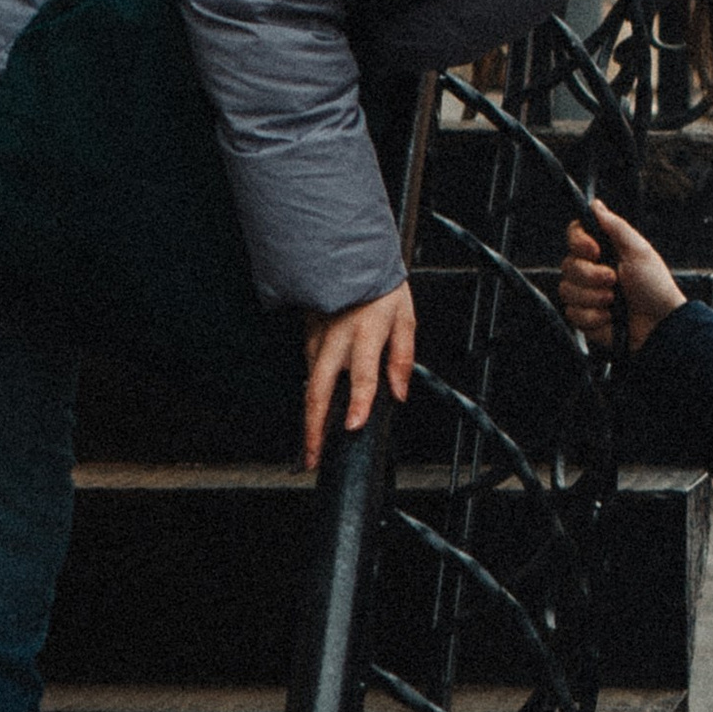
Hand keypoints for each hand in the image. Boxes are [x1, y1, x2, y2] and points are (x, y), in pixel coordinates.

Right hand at [302, 281, 416, 471]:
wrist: (348, 254)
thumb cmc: (379, 284)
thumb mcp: (404, 316)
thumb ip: (402, 358)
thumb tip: (400, 394)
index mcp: (365, 333)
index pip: (362, 375)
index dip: (358, 403)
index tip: (353, 427)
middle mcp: (337, 339)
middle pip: (319, 390)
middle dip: (314, 428)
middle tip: (313, 457)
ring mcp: (318, 338)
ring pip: (309, 383)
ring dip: (309, 416)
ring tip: (311, 445)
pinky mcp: (308, 335)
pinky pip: (308, 369)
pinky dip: (309, 393)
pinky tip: (313, 410)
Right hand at [558, 200, 687, 354]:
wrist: (660, 325)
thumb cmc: (654, 286)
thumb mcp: (638, 251)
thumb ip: (615, 226)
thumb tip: (595, 204)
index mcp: (603, 251)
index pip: (574, 235)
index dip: (578, 242)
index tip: (594, 251)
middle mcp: (590, 270)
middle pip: (567, 265)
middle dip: (591, 276)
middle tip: (615, 281)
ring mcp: (585, 294)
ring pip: (566, 290)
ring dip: (594, 297)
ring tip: (615, 302)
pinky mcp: (584, 317)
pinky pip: (572, 313)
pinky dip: (594, 317)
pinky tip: (610, 318)